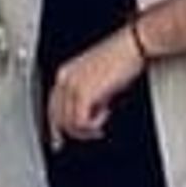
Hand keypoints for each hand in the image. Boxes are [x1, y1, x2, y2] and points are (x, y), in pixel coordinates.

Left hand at [49, 27, 145, 146]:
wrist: (133, 46)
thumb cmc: (122, 58)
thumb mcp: (99, 79)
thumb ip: (88, 95)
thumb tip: (90, 113)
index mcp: (65, 73)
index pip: (52, 107)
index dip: (55, 127)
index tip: (59, 141)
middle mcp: (64, 79)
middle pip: (58, 118)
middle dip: (76, 131)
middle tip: (93, 133)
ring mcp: (72, 85)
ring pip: (69, 123)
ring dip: (88, 127)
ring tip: (103, 120)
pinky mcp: (83, 93)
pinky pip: (81, 122)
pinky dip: (94, 124)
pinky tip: (106, 113)